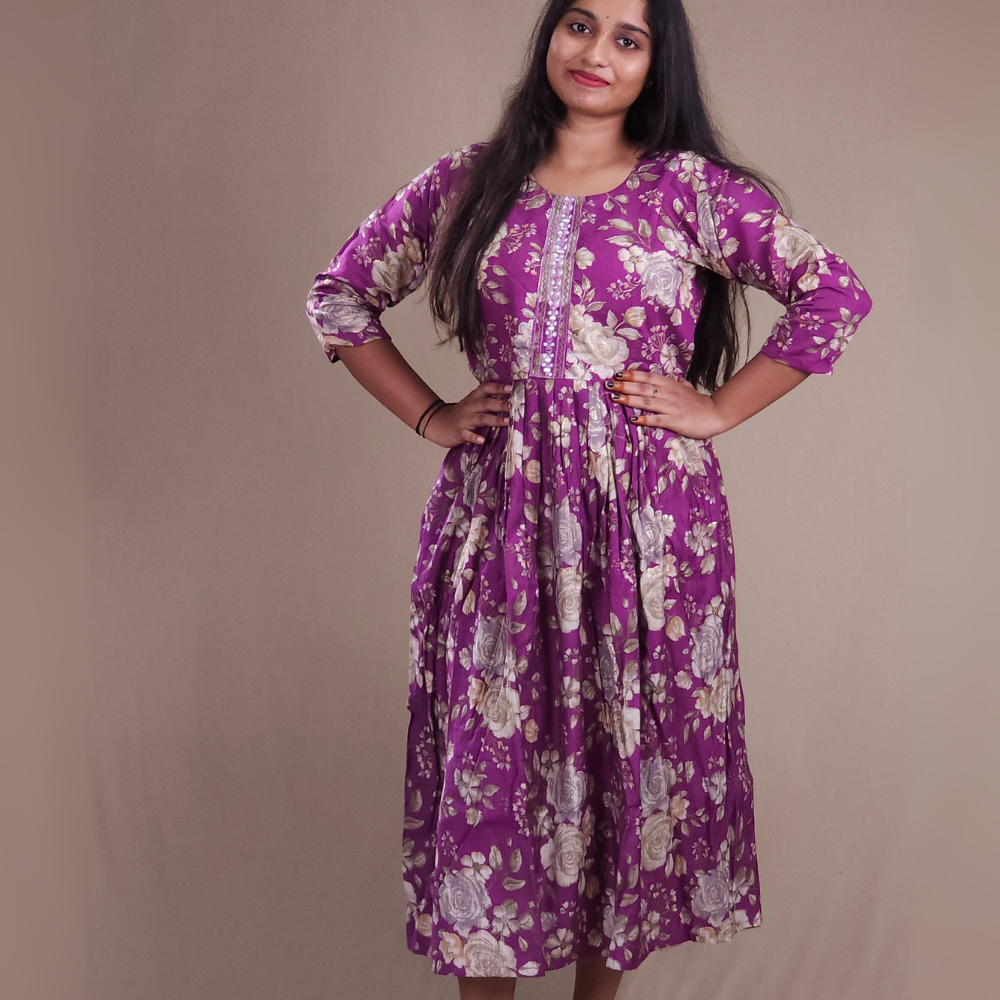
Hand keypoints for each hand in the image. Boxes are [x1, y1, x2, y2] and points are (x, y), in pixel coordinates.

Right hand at [423, 380, 512, 447]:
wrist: (439, 423)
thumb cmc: (462, 414)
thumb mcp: (473, 403)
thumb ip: (488, 400)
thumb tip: (512, 399)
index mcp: (474, 398)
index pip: (486, 388)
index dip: (498, 387)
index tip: (511, 388)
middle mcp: (470, 406)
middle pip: (486, 403)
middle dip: (501, 404)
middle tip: (514, 406)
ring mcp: (465, 419)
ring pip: (481, 418)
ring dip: (494, 419)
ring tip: (507, 422)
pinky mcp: (459, 432)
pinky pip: (467, 435)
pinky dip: (474, 437)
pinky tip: (482, 440)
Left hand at [604, 369, 727, 438]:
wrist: (715, 414)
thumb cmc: (700, 403)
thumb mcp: (689, 389)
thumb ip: (680, 384)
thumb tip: (676, 378)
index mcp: (670, 385)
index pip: (648, 377)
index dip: (633, 375)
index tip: (618, 374)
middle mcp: (669, 393)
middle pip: (643, 388)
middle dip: (625, 386)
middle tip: (609, 384)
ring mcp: (671, 407)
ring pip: (647, 402)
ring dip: (630, 400)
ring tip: (616, 398)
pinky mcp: (675, 420)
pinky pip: (657, 419)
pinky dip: (645, 419)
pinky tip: (634, 420)